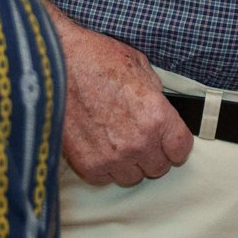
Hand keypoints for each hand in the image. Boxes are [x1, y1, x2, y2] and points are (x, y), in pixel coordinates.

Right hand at [47, 3, 194, 185]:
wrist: (56, 65)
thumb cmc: (96, 60)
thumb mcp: (139, 67)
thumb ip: (155, 96)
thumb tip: (161, 111)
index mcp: (157, 116)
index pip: (181, 149)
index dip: (176, 144)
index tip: (170, 143)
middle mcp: (138, 142)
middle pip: (158, 167)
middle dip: (152, 153)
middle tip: (139, 137)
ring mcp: (112, 157)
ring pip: (132, 177)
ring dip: (128, 163)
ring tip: (116, 141)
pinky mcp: (88, 165)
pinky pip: (106, 178)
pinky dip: (104, 165)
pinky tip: (98, 145)